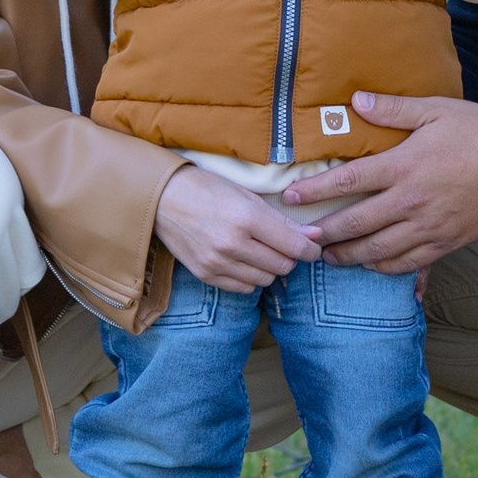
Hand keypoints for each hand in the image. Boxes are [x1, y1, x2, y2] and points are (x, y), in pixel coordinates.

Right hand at [153, 164, 321, 293]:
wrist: (163, 198)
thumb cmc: (208, 189)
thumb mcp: (247, 195)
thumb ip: (282, 220)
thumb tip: (315, 236)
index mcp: (247, 218)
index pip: (294, 246)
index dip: (310, 249)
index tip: (312, 247)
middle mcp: (234, 244)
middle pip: (283, 265)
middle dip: (290, 257)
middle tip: (284, 244)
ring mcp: (218, 262)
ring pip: (265, 279)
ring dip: (270, 268)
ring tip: (262, 251)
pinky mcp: (206, 275)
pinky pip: (244, 288)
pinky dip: (251, 277)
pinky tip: (245, 261)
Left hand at [282, 93, 477, 272]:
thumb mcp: (436, 111)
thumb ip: (393, 108)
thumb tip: (356, 101)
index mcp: (403, 166)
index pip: (348, 181)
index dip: (315, 191)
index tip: (291, 197)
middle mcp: (410, 202)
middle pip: (355, 225)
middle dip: (323, 235)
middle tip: (300, 241)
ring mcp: (427, 227)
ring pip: (377, 251)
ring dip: (348, 257)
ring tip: (328, 258)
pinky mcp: (445, 243)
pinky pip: (407, 264)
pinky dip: (384, 268)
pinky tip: (371, 265)